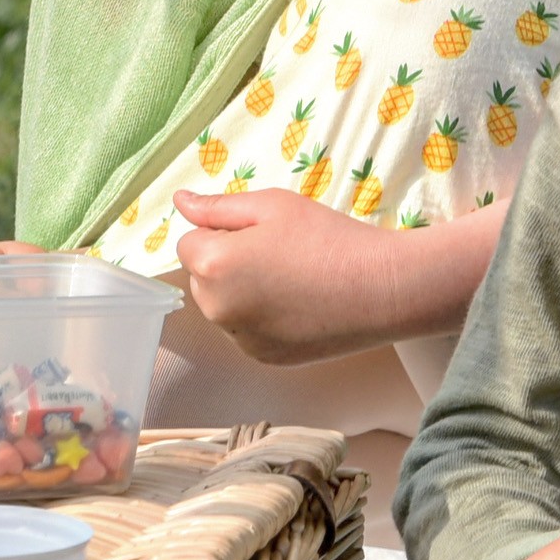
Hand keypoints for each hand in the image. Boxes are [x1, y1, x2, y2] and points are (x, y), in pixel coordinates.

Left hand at [172, 188, 408, 366]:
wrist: (380, 288)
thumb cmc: (327, 238)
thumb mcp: (272, 205)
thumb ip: (218, 205)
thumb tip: (179, 201)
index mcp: (213, 265)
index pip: (189, 242)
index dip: (222, 231)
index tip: (261, 232)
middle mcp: (217, 309)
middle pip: (202, 278)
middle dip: (226, 263)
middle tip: (278, 252)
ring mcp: (240, 339)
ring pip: (224, 306)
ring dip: (242, 292)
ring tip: (291, 278)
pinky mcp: (264, 358)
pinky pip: (246, 330)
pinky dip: (262, 318)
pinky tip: (298, 303)